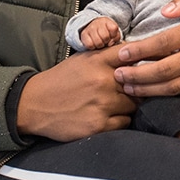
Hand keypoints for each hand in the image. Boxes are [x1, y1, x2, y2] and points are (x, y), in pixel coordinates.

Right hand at [18, 47, 135, 141]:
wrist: (35, 104)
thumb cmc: (61, 80)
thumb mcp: (82, 60)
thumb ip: (106, 57)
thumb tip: (134, 55)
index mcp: (98, 61)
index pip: (131, 54)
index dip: (141, 58)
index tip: (144, 63)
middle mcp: (102, 81)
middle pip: (137, 84)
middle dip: (132, 87)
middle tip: (124, 91)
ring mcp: (102, 104)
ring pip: (133, 105)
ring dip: (127, 105)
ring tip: (112, 105)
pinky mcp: (100, 125)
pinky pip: (125, 122)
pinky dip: (119, 120)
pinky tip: (106, 116)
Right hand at [79, 18, 121, 49]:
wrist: (91, 27)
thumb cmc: (105, 31)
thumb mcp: (113, 31)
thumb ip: (116, 37)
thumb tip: (110, 43)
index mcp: (106, 21)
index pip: (113, 28)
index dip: (114, 35)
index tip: (111, 36)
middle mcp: (97, 23)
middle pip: (105, 37)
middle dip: (106, 41)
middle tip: (105, 40)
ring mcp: (89, 28)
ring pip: (98, 42)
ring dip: (100, 45)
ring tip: (99, 42)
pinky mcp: (83, 34)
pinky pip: (90, 45)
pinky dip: (92, 47)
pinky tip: (94, 43)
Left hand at [113, 0, 179, 98]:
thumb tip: (163, 11)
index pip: (165, 42)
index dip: (141, 50)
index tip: (122, 53)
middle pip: (165, 69)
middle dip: (138, 74)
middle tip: (118, 75)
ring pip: (174, 87)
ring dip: (148, 90)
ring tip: (128, 88)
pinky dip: (168, 97)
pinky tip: (151, 95)